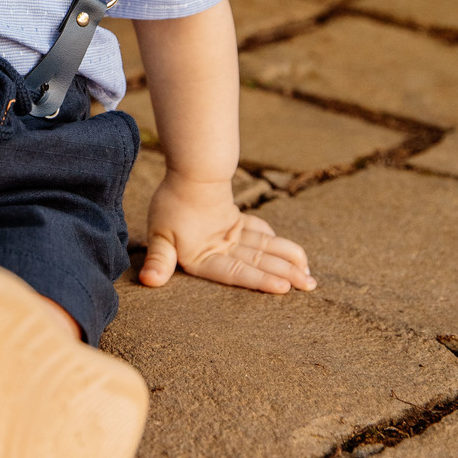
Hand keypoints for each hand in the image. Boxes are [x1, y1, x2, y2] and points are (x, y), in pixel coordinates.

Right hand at [140, 172, 315, 294]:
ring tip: (308, 275)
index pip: (236, 272)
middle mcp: (218, 251)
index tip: (284, 287)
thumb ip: (159, 259)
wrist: (183, 170)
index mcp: (201, 259)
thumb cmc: (171, 203)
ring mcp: (228, 238)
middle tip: (309, 286)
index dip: (259, 279)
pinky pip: (262, 235)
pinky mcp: (235, 223)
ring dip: (286, 261)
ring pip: (263, 250)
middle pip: (255, 263)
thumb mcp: (162, 235)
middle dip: (283, 274)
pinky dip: (278, 243)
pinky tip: (296, 255)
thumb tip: (148, 281)